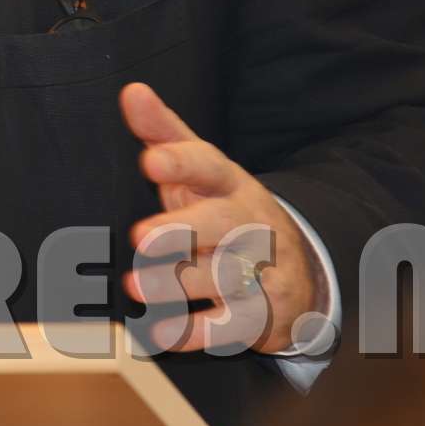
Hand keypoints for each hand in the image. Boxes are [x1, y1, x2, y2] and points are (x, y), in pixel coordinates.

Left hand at [118, 81, 325, 354]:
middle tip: (140, 236)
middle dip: (181, 229)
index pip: (208, 166)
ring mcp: (260, 272)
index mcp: (231, 184)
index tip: (149, 161)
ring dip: (178, 282)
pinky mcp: (260, 317)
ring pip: (222, 277)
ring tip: (136, 285)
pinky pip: (228, 328)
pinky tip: (159, 333)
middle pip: (221, 223)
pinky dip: (194, 334)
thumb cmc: (224, 209)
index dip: (180, 162)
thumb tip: (131, 91)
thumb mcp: (201, 171)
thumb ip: (164, 133)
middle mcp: (250, 225)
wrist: (293, 270)